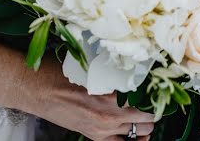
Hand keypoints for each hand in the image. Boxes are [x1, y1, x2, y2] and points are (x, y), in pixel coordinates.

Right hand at [17, 60, 155, 139]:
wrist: (37, 90)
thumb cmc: (62, 73)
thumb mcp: (94, 67)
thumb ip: (117, 73)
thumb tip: (139, 72)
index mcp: (113, 90)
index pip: (148, 95)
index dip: (157, 91)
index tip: (161, 86)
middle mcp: (111, 112)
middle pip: (150, 116)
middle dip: (155, 108)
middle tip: (156, 99)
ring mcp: (104, 127)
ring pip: (142, 131)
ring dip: (147, 122)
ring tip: (146, 113)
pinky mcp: (94, 136)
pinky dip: (132, 138)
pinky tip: (134, 132)